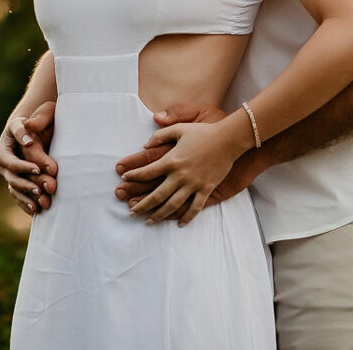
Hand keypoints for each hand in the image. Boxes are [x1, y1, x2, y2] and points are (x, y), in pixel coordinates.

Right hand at [0, 102, 57, 213]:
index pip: (10, 162)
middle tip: (40, 189)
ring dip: (27, 198)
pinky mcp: (18, 185)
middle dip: (26, 185)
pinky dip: (27, 204)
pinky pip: (20, 197)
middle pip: (12, 179)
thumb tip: (27, 141)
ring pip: (16, 191)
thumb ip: (23, 130)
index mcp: (2, 152)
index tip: (38, 168)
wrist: (30, 134)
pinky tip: (37, 211)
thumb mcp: (22, 123)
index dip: (22, 166)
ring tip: (40, 204)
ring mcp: (10, 177)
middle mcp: (4, 167)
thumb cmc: (27, 125)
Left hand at [116, 106, 244, 225]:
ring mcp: (193, 184)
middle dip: (141, 205)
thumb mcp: (180, 128)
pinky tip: (179, 223)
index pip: (147, 171)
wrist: (228, 139)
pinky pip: (195, 207)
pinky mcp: (206, 189)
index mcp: (172, 159)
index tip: (123, 179)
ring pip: (173, 205)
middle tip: (131, 212)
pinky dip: (187, 217)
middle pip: (156, 195)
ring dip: (158, 215)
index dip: (133, 176)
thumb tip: (144, 145)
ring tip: (148, 221)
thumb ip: (161, 135)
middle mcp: (180, 175)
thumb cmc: (204, 132)